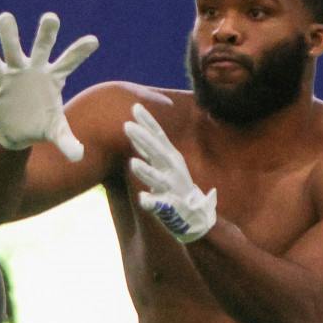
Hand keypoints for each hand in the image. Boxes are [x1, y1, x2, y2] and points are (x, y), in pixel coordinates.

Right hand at [0, 11, 97, 160]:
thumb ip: (67, 142)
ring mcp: (16, 70)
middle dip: (46, 33)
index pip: (69, 62)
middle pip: (43, 47)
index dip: (80, 52)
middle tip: (51, 18)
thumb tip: (79, 156)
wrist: (16, 131)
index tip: (94, 40)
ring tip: (5, 17)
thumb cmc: (40, 127)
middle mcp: (36, 69)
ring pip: (13, 48)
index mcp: (54, 78)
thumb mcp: (55, 134)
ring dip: (9, 34)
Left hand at [124, 103, 217, 242]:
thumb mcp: (164, 162)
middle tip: (127, 125)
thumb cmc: (175, 185)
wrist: (195, 214)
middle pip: (156, 151)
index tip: (135, 107)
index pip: (158, 136)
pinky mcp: (170, 206)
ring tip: (133, 163)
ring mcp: (172, 188)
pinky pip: (159, 205)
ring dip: (147, 171)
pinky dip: (151, 202)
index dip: (148, 122)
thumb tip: (134, 128)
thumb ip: (149, 148)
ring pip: (158, 178)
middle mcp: (172, 169)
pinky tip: (143, 199)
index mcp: (170, 157)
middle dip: (143, 139)